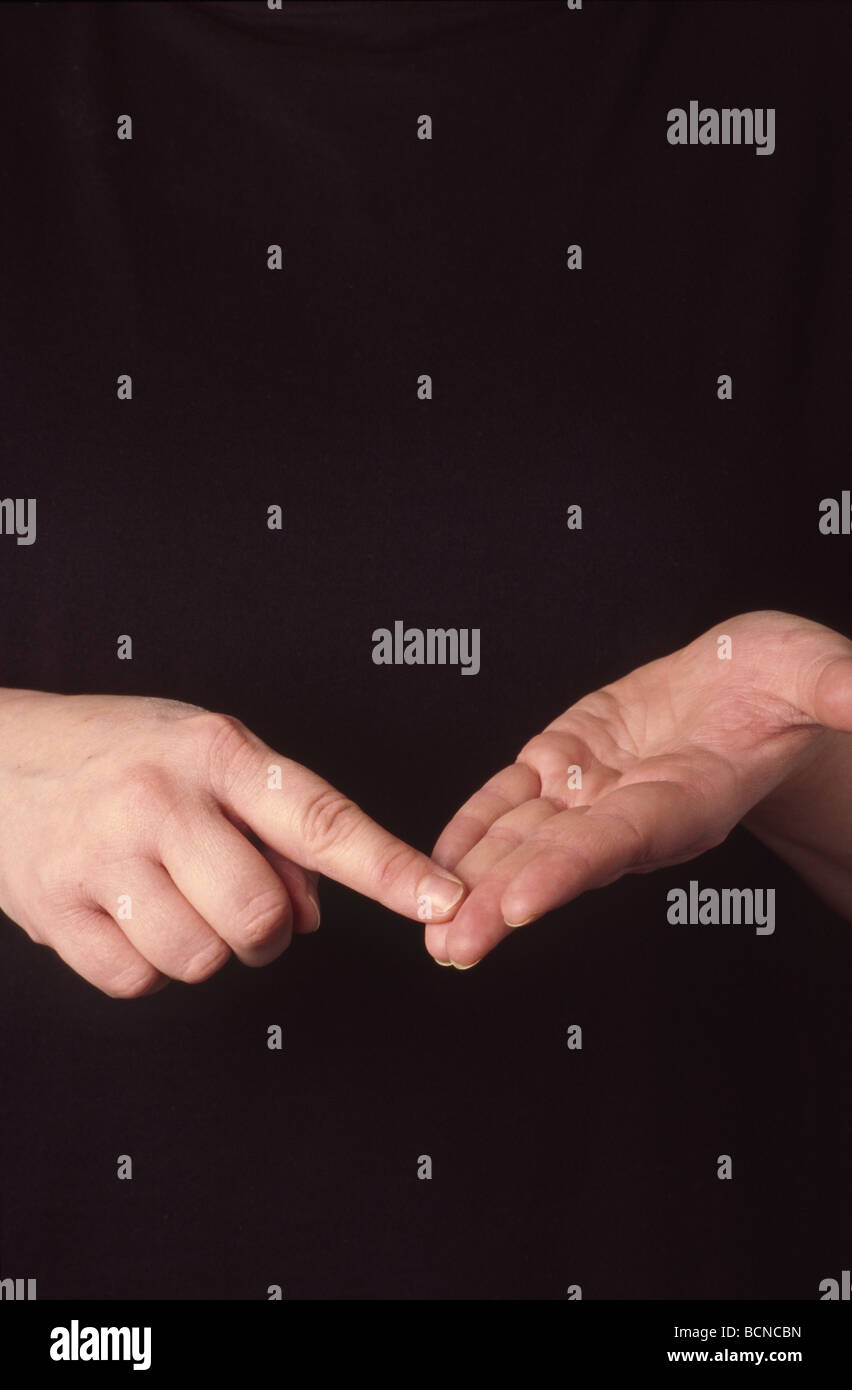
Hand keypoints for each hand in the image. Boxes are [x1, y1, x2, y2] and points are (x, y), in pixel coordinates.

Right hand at [0, 691, 465, 995]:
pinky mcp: (56, 909)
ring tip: (170, 897)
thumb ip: (273, 825)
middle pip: (261, 918)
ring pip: (201, 960)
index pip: (323, 818)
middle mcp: (161, 800)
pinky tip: (126, 914)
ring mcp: (103, 856)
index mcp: (216, 753)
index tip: (443, 900)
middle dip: (266, 931)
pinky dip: (145, 965)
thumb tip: (315, 910)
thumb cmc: (119, 752)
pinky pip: (137, 982)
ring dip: (203, 948)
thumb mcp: (206, 755)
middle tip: (236, 899)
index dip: (390, 868)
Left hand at [424, 610, 851, 966]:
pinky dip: (473, 824)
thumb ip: (841, 692)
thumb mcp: (817, 675)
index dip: (568, 869)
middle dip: (503, 901)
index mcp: (688, 797)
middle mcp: (634, 806)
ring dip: (475, 877)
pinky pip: (510, 796)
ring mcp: (594, 787)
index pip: (620, 841)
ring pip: (525, 836)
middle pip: (561, 858)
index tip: (517, 905)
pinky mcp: (565, 759)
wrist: (750, 681)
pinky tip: (438, 856)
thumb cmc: (786, 681)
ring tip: (431, 925)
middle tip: (450, 946)